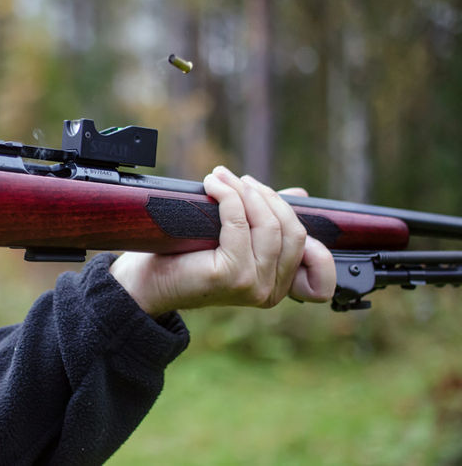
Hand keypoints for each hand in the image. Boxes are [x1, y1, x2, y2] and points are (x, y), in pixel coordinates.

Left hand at [110, 166, 335, 316]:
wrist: (150, 280)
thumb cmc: (189, 257)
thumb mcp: (236, 236)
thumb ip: (267, 221)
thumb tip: (298, 195)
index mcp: (280, 286)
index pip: (319, 257)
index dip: (303, 223)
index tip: (277, 197)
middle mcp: (271, 291)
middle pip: (292, 231)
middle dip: (266, 197)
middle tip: (240, 180)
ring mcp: (253, 286)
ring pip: (268, 225)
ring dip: (244, 192)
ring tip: (222, 178)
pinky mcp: (231, 275)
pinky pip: (238, 224)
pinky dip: (227, 197)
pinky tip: (213, 185)